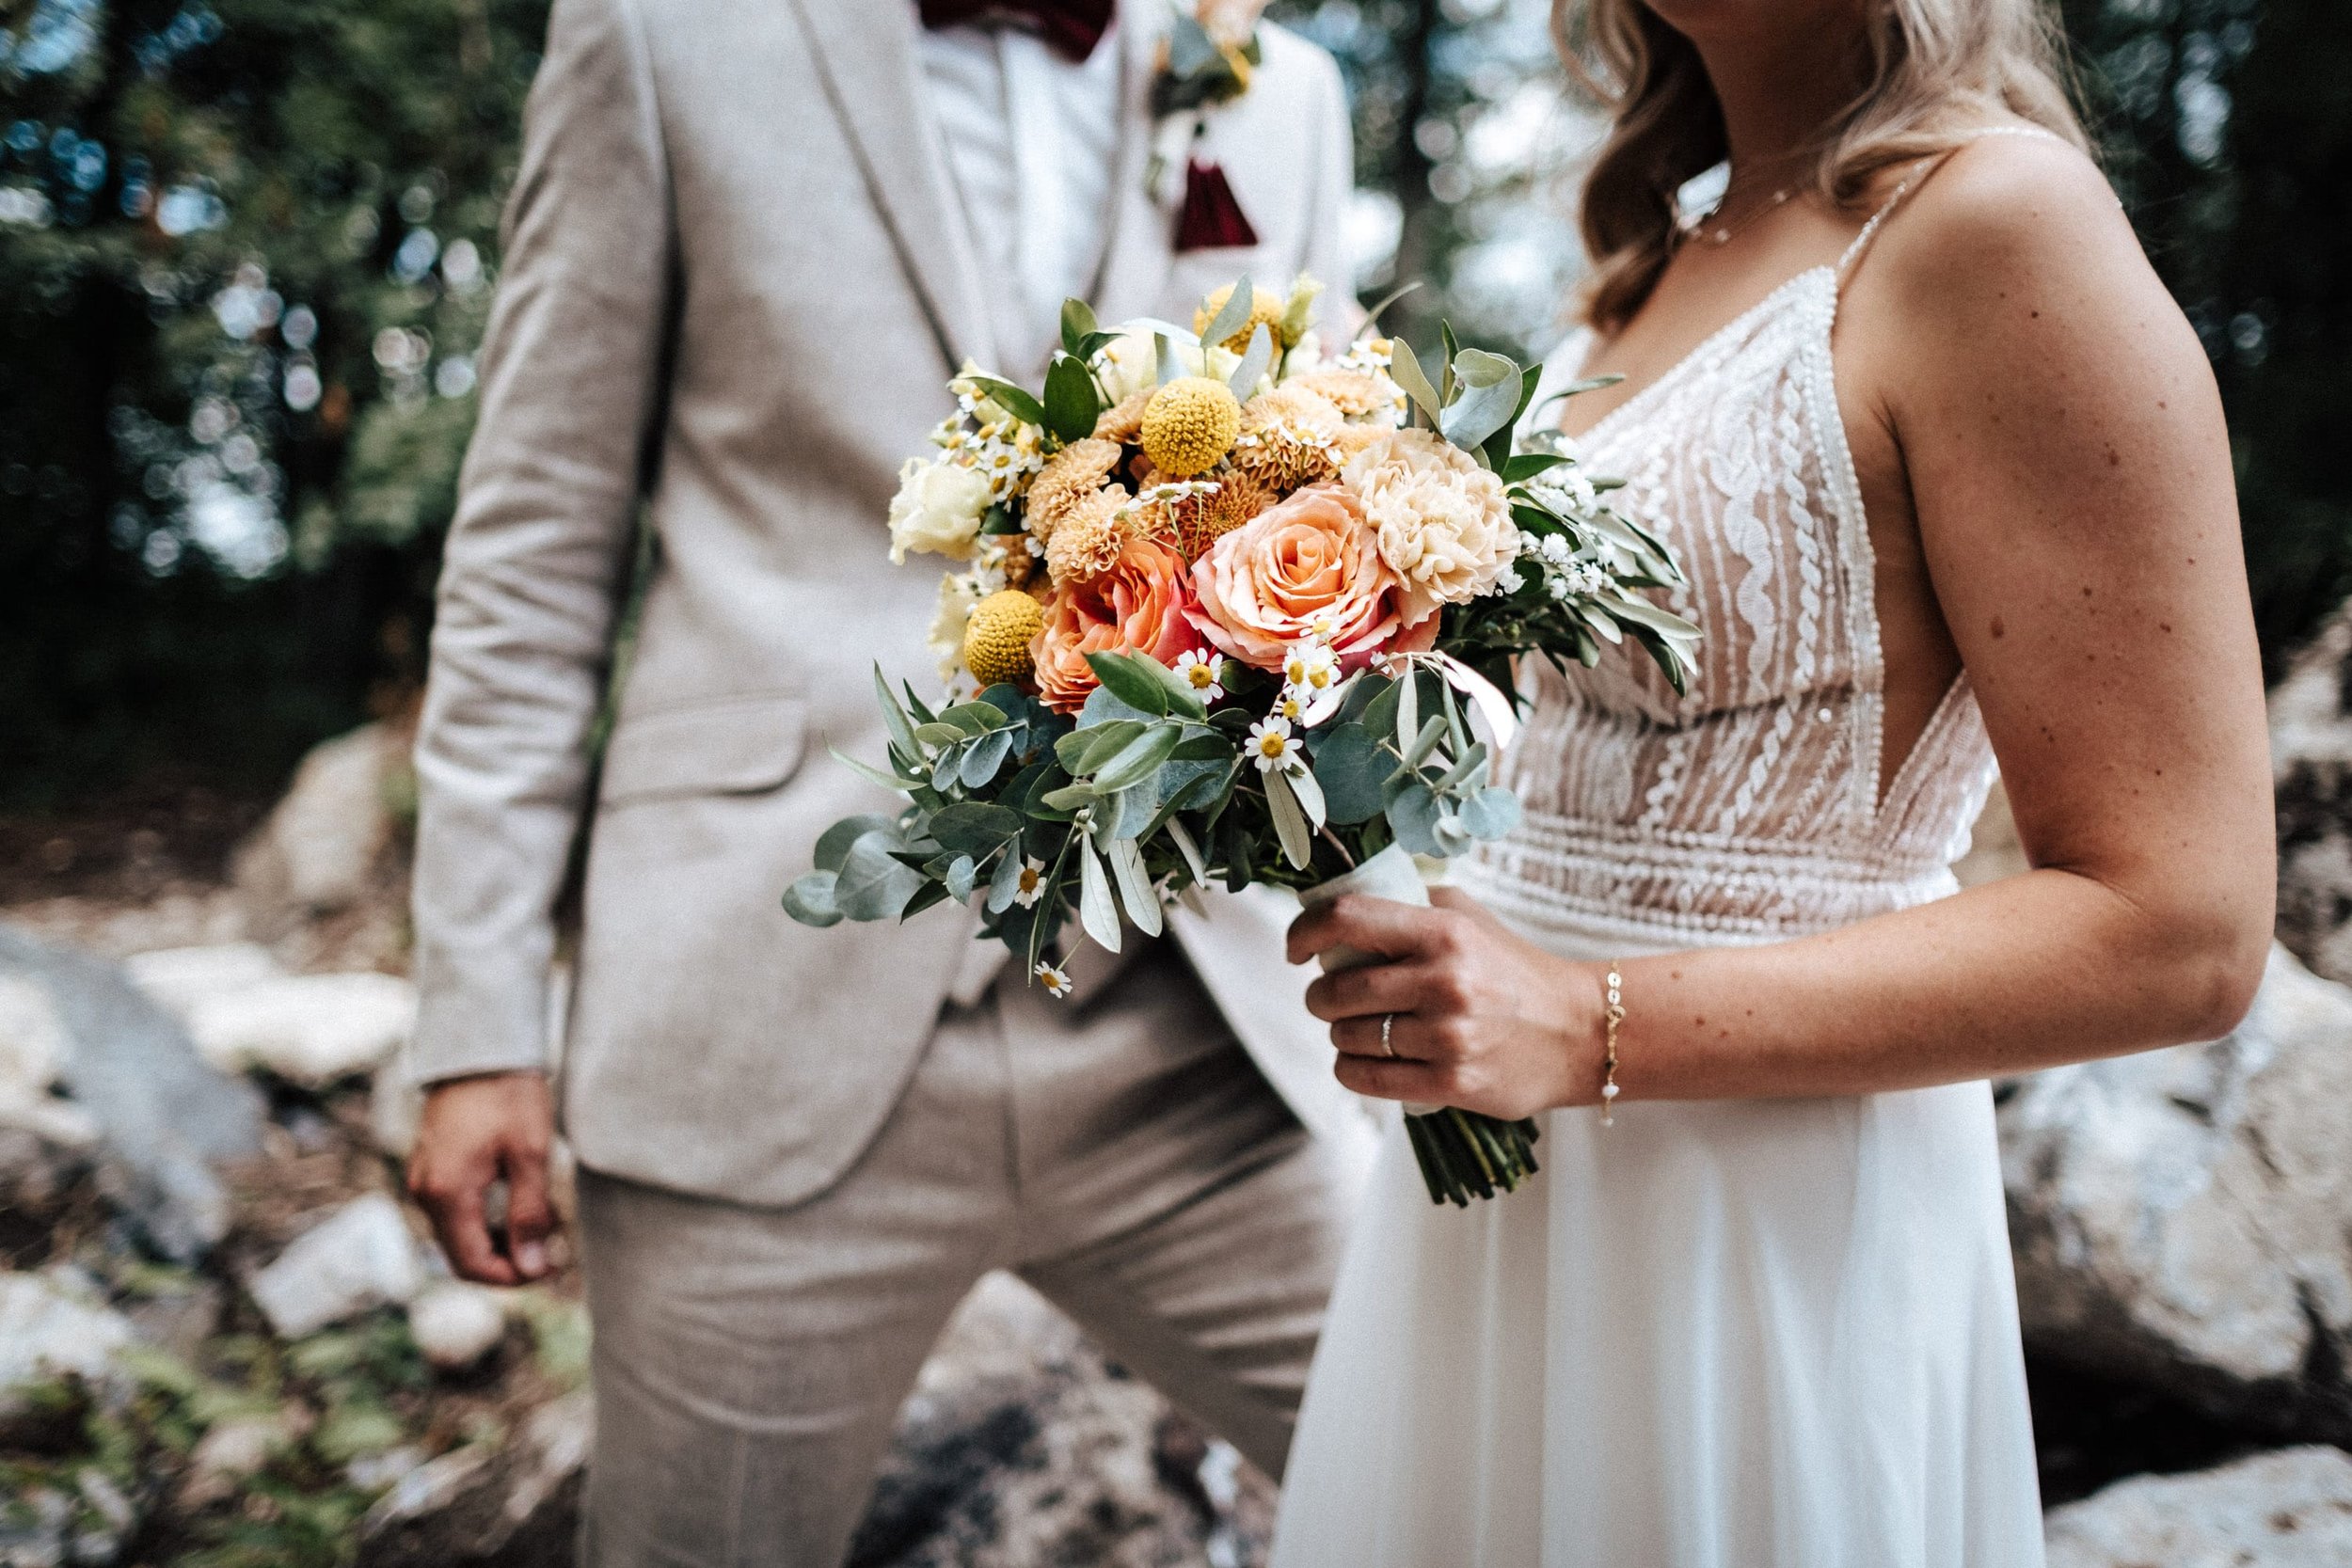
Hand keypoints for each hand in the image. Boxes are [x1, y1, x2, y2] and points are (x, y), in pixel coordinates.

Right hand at [406, 1070, 558, 1284]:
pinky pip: (454, 1212)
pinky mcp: (430, 1168)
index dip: (512, 1277)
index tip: (550, 1266)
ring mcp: (423, 1179)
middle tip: (550, 1248)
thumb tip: (531, 1267)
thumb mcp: (530, 1153)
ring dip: (497, 1241)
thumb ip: (530, 1213)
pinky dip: (485, 1220)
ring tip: (541, 1222)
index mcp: (446, 1193)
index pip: (472, 1265)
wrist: (480, 1046)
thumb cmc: (509, 1094)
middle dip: (506, 1261)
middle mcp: (424, 1192)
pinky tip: (519, 1203)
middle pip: (462, 1256)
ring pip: (458, 1236)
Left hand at [1287, 887, 1604, 1120]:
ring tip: (1361, 1029)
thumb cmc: (1512, 968)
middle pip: (1337, 989)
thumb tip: (1335, 909)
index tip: (1296, 948)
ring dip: (1340, 1035)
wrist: (1580, 1031)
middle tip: (1329, 997)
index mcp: (1444, 931)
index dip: (1305, 931)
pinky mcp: (1452, 1083)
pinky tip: (1363, 1060)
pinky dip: (1351, 1069)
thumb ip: (1406, 904)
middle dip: (1320, 996)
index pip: (1347, 919)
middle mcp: (1444, 981)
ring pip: (1347, 1037)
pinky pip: (1365, 1078)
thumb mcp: (1467, 918)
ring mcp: (1448, 1036)